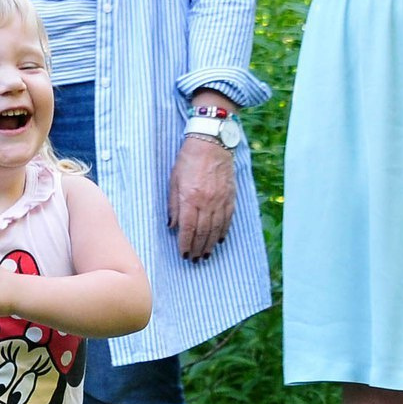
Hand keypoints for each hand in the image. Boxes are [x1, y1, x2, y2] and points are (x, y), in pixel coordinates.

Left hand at [168, 132, 236, 262]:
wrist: (211, 143)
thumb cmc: (188, 160)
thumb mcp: (174, 180)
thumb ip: (173, 204)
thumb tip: (172, 225)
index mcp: (190, 198)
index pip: (188, 228)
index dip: (185, 244)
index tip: (183, 254)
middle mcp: (207, 202)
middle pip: (203, 232)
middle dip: (198, 248)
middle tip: (195, 259)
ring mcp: (220, 200)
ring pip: (216, 229)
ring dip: (210, 244)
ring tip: (206, 255)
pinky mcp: (230, 196)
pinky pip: (227, 219)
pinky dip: (223, 232)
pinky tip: (219, 240)